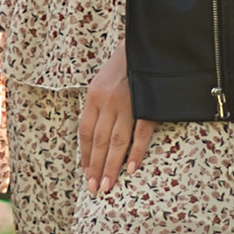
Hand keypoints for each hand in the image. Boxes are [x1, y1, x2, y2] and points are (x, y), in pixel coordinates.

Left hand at [77, 39, 153, 192]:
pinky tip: (132, 168)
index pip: (85, 133)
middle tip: (95, 189)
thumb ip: (98, 108)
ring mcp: (128, 103)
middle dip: (96, 167)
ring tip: (108, 185)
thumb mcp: (102, 83)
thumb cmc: (123, 66)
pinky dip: (136, 152)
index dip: (86, 156)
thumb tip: (94, 139)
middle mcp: (108, 101)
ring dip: (112, 165)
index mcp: (94, 96)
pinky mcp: (147, 105)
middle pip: (99, 141)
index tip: (86, 174)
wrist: (147, 44)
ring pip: (116, 141)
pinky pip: (141, 133)